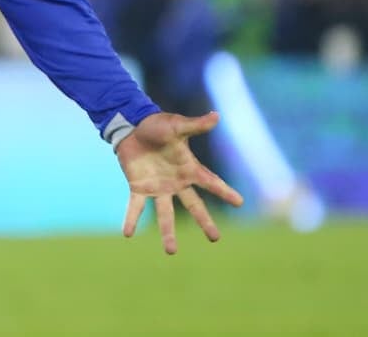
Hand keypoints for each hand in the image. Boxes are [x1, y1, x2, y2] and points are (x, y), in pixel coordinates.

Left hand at [116, 111, 242, 253]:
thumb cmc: (157, 125)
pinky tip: (127, 233)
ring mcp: (158, 187)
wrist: (132, 126)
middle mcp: (176, 182)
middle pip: (193, 206)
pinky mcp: (139, 188)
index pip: (211, 182)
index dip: (225, 191)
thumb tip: (217, 115)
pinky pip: (136, 207)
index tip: (240, 202)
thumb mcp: (176, 126)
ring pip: (165, 214)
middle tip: (215, 238)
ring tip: (171, 251)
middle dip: (205, 222)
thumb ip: (196, 125)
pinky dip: (132, 219)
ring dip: (168, 232)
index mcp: (188, 168)